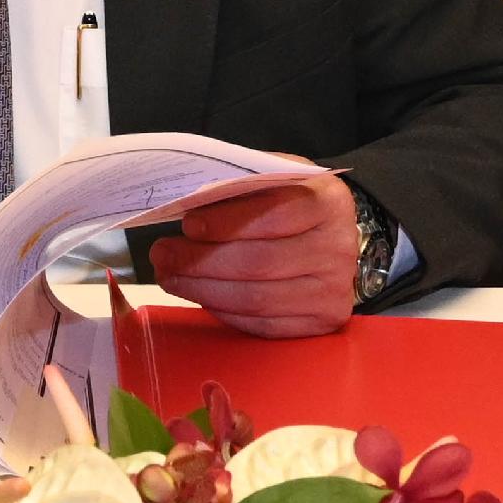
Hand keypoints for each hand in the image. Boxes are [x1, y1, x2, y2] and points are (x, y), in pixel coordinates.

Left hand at [149, 173, 358, 338]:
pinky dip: (225, 312)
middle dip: (202, 261)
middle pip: (261, 262)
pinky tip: (201, 295)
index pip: (275, 214)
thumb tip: (187, 202)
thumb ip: (238, 184)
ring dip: (204, 290)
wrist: (330, 237)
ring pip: (258, 299)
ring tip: (171, 276)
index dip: (228, 222)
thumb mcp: (272, 178)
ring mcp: (334, 290)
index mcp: (329, 200)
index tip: (188, 224)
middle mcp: (339, 247)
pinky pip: (264, 325)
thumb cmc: (290, 202)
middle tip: (163, 255)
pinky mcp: (323, 322)